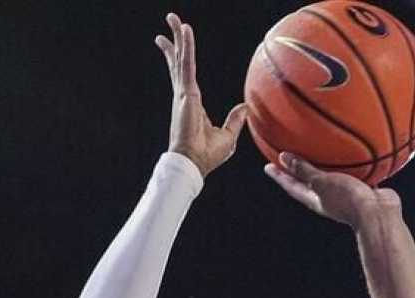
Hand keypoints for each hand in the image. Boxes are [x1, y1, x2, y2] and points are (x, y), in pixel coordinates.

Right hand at [154, 13, 245, 176]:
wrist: (193, 163)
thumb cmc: (207, 156)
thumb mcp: (227, 136)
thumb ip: (235, 120)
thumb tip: (244, 107)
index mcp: (193, 103)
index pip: (185, 75)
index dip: (179, 60)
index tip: (173, 47)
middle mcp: (185, 95)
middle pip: (179, 62)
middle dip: (174, 41)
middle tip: (170, 22)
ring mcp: (184, 92)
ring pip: (181, 58)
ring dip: (177, 37)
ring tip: (172, 17)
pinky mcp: (186, 92)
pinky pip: (187, 64)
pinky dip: (186, 47)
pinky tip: (185, 31)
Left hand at [264, 154, 401, 229]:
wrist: (378, 214)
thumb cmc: (348, 200)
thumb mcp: (322, 182)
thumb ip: (305, 170)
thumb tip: (283, 157)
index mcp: (315, 199)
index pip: (291, 186)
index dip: (279, 176)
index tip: (268, 166)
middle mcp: (329, 198)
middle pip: (308, 182)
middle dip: (299, 171)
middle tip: (289, 157)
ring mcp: (346, 194)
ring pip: (331, 177)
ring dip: (325, 166)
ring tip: (321, 150)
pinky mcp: (362, 189)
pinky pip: (354, 172)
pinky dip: (351, 163)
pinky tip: (354, 151)